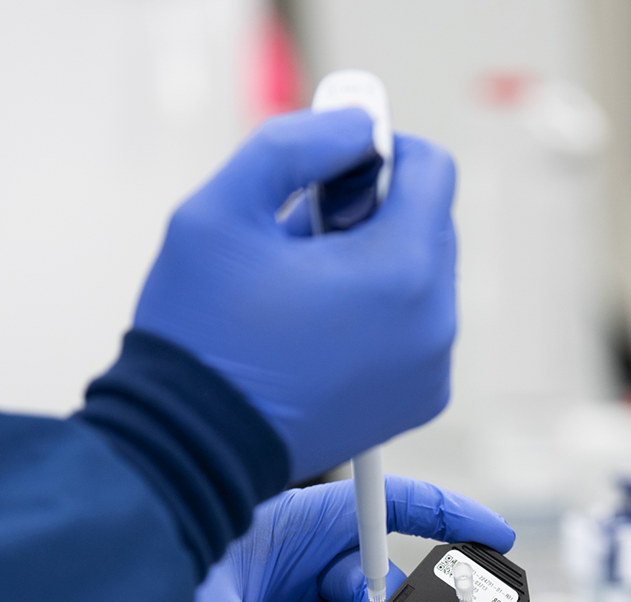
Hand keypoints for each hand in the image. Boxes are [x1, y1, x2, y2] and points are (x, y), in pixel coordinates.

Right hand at [133, 108, 458, 482]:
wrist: (195, 447)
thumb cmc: (201, 333)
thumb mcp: (222, 208)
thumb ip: (297, 143)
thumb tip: (359, 125)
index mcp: (403, 271)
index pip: (432, 168)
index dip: (378, 150)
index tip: (327, 167)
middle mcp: (436, 322)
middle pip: (428, 220)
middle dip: (370, 211)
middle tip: (297, 239)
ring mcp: (433, 367)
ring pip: (421, 272)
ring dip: (371, 261)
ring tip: (299, 290)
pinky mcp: (421, 398)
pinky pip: (415, 324)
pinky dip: (378, 311)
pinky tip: (314, 329)